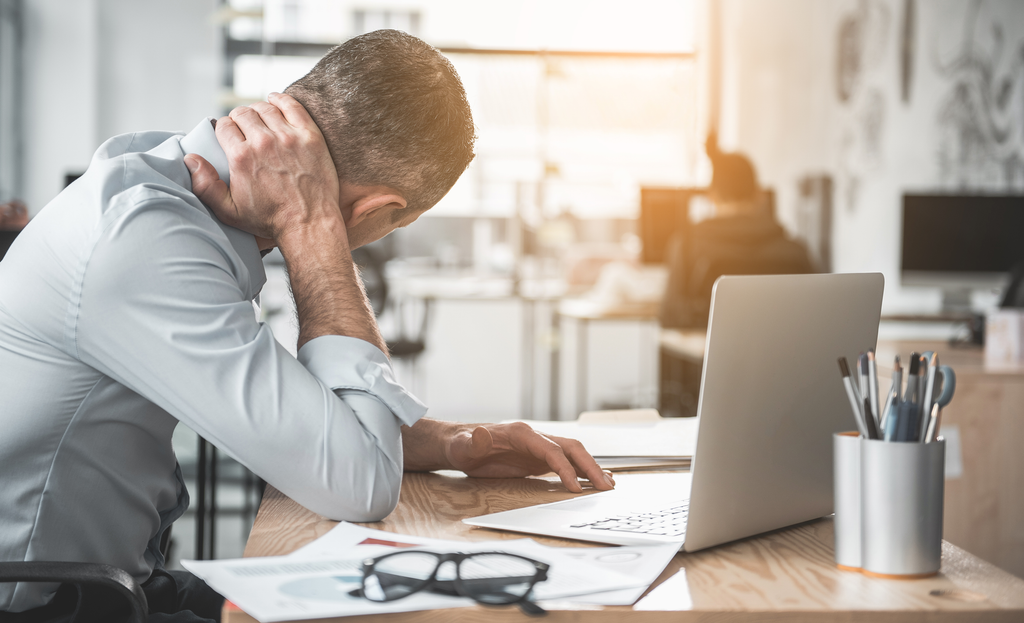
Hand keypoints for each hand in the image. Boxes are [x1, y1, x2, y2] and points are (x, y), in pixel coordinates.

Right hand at [185, 92, 340, 242]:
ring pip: (266, 108)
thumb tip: (191, 159)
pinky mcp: (310, 136)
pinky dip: (281, 100)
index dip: (224, 128)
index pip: (224, 126)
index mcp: (241, 157)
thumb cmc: (270, 220)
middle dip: (239, 118)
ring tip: (258, 118)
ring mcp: (289, 137)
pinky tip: (275, 100)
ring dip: (258, 109)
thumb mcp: (230, 211)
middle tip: (243, 127)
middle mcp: (263, 142)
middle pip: (243, 113)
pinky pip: (292, 106)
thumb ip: (206, 186)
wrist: (309, 224)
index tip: (229, 134)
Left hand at [443, 422, 614, 492]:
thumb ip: (473, 442)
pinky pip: (565, 463)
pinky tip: (593, 481)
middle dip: (590, 466)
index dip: (565, 468)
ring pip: (572, 454)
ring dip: (591, 468)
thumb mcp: (463, 445)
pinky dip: (581, 471)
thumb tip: (480, 434)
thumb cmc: (462, 445)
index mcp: (522, 433)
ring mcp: (539, 448)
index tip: (576, 487)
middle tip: (605, 487)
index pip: (551, 450)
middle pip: (570, 448)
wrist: (461, 445)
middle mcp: (535, 438)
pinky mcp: (538, 460)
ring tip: (609, 485)